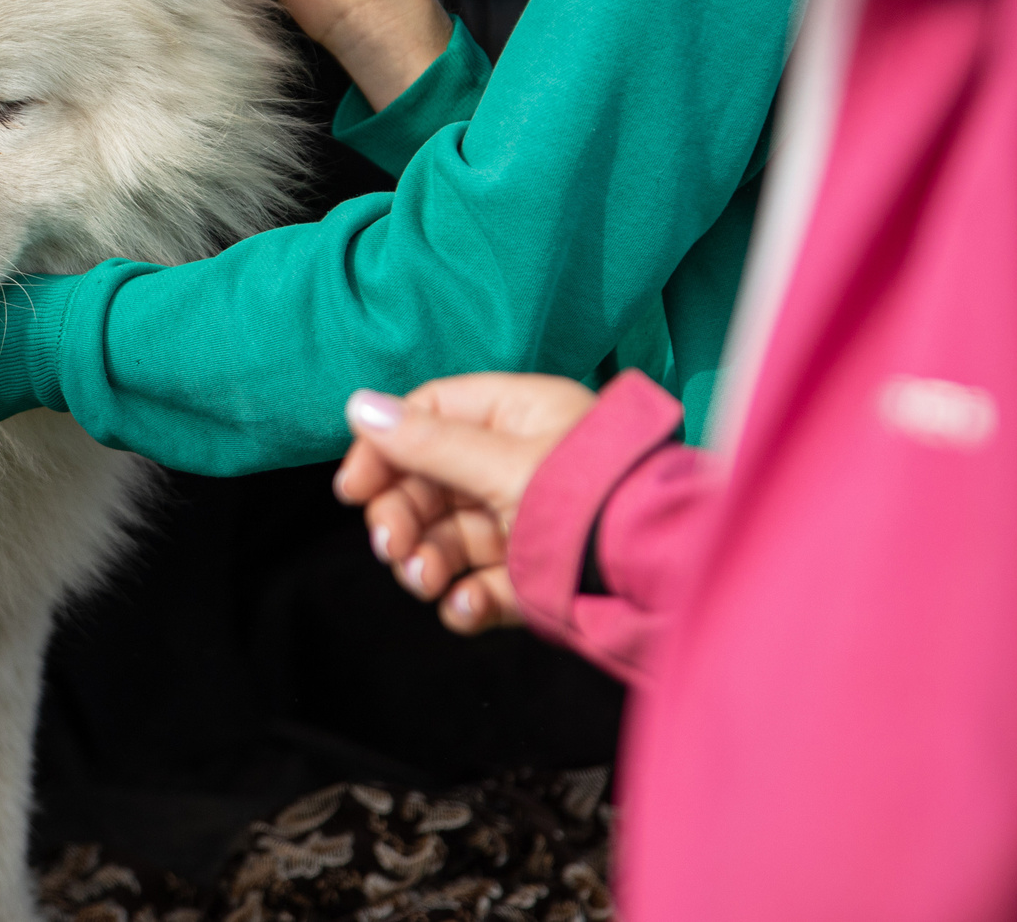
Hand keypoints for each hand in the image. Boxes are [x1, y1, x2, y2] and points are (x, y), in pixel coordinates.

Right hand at [334, 374, 598, 633]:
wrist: (662, 577)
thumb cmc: (593, 500)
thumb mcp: (501, 465)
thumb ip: (426, 443)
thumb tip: (360, 407)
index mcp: (522, 414)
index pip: (432, 415)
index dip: (386, 448)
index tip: (354, 490)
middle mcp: (523, 462)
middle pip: (433, 481)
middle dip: (404, 517)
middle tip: (391, 547)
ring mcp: (530, 519)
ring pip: (452, 536)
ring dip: (427, 560)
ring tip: (425, 581)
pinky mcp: (538, 573)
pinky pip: (484, 582)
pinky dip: (466, 599)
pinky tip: (466, 609)